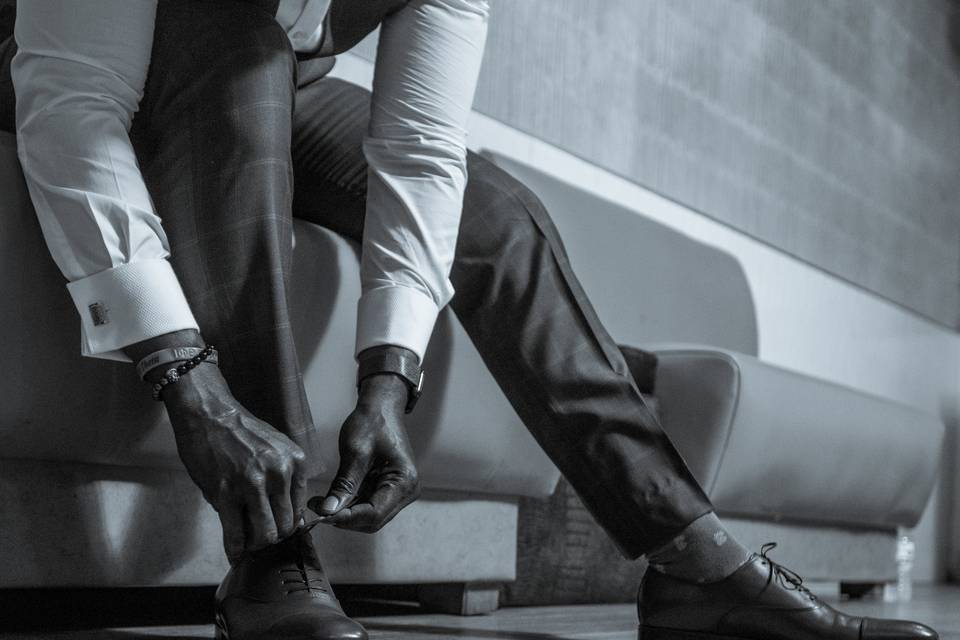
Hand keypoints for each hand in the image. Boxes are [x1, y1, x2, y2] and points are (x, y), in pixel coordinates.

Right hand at [162, 365, 307, 561]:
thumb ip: (283, 480)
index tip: (277, 531)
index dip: (287, 525)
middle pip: (285, 526)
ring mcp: (253, 484)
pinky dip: (235, 548)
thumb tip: (287, 517)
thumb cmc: (240, 432)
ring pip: (265, 534)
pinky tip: (234, 553)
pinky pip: (236, 533)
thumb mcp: (275, 450)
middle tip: (260, 541)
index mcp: (295, 462)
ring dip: (256, 545)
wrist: (209, 414)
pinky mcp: (226, 492)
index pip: (299, 509)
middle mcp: (279, 473)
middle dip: (273, 538)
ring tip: (248, 546)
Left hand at [308, 374, 419, 532]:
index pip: (374, 513)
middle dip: (344, 518)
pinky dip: (348, 506)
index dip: (347, 518)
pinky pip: (366, 505)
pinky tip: (330, 499)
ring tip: (319, 503)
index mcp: (404, 481)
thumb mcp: (355, 452)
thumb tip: (328, 512)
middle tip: (317, 509)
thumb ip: (343, 485)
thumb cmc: (372, 422)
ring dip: (344, 514)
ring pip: (368, 516)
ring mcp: (397, 492)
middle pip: (372, 519)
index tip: (321, 515)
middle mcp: (406, 492)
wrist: (381, 407)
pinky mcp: (387, 490)